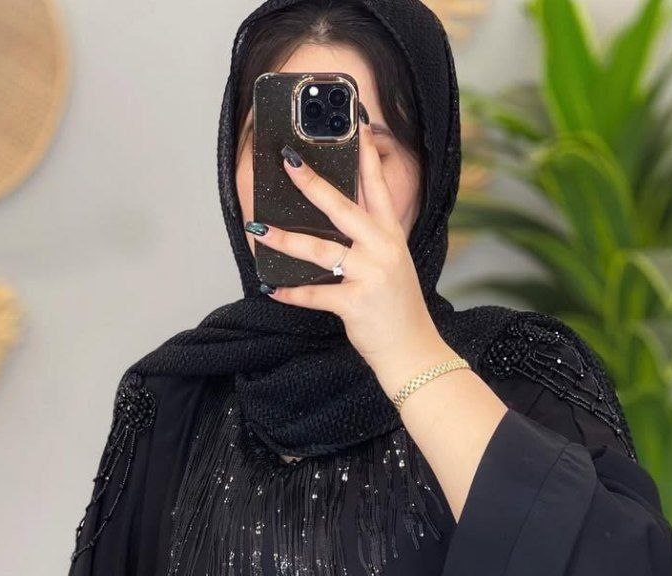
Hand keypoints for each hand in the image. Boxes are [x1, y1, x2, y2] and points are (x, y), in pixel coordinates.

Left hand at [251, 123, 456, 398]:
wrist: (413, 351)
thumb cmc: (398, 308)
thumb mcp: (392, 264)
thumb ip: (369, 239)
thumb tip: (330, 221)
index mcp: (391, 235)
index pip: (377, 186)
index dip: (364, 156)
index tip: (353, 127)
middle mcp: (382, 249)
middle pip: (342, 207)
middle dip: (312, 183)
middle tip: (288, 162)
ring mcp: (370, 275)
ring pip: (320, 250)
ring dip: (285, 240)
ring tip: (258, 228)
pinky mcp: (356, 304)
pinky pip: (315, 294)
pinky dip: (291, 293)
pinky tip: (272, 289)